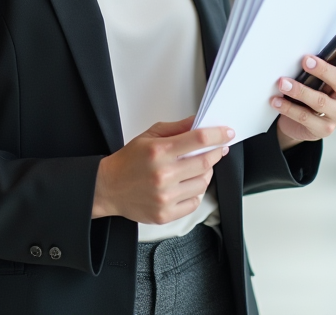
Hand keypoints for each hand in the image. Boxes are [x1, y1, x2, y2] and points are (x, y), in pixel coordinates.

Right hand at [91, 115, 231, 223]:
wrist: (108, 188)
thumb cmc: (128, 161)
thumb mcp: (148, 136)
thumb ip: (176, 128)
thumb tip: (199, 122)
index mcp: (159, 152)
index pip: (198, 139)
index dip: (218, 135)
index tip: (228, 133)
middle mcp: (163, 175)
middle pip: (205, 162)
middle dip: (216, 153)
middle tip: (218, 149)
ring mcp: (165, 196)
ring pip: (203, 183)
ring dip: (205, 173)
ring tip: (197, 168)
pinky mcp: (165, 214)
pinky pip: (194, 202)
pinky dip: (195, 192)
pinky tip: (187, 185)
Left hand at [272, 39, 335, 150]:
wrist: (304, 123)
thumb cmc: (315, 92)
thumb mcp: (321, 79)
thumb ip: (322, 67)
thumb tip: (308, 52)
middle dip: (323, 69)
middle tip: (305, 60)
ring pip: (320, 101)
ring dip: (300, 90)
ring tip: (283, 83)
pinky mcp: (324, 129)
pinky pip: (305, 117)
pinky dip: (288, 107)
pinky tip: (276, 101)